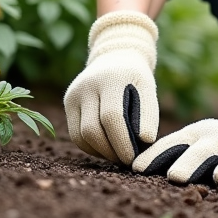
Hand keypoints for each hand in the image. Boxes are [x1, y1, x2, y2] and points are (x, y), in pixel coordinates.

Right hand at [64, 11, 158, 165]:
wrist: (114, 57)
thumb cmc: (135, 77)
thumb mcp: (148, 89)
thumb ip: (149, 114)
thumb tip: (145, 141)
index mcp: (110, 79)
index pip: (112, 116)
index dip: (122, 142)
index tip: (133, 158)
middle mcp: (87, 85)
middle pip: (92, 130)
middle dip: (110, 151)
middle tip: (126, 161)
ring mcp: (74, 94)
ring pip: (80, 136)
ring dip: (100, 152)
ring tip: (118, 155)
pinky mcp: (68, 102)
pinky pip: (76, 134)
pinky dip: (91, 147)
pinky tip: (106, 149)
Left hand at [131, 92, 217, 188]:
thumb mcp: (200, 149)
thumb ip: (178, 159)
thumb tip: (139, 178)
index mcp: (194, 135)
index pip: (170, 144)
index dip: (153, 156)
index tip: (134, 170)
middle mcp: (211, 136)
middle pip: (190, 147)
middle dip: (173, 160)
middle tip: (158, 174)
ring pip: (212, 152)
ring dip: (195, 163)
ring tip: (179, 177)